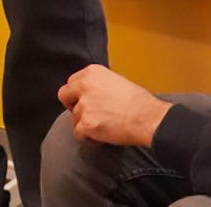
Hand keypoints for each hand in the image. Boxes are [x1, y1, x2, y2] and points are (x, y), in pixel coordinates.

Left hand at [58, 65, 172, 146]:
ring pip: (73, 118)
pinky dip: (89, 138)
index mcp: (91, 72)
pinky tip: (102, 136)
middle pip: (64, 96)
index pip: (72, 82)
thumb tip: (91, 95)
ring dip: (85, 124)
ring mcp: (84, 105)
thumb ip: (97, 85)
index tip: (86, 101)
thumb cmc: (137, 101)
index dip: (78, 94)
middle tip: (88, 114)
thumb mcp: (115, 81)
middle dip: (73, 106)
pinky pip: (79, 134)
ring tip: (102, 126)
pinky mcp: (86, 123)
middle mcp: (84, 85)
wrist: (146, 117)